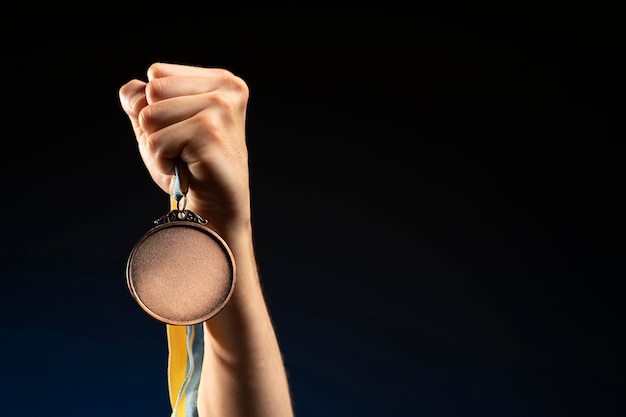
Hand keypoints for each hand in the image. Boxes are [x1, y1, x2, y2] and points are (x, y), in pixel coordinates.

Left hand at [119, 62, 250, 234]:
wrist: (214, 206)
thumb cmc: (189, 166)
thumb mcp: (159, 125)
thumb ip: (140, 100)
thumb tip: (132, 93)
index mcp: (220, 80)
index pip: (157, 73)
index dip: (156, 106)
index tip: (182, 130)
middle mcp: (226, 88)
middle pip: (152, 91)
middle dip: (155, 125)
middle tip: (182, 147)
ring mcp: (220, 107)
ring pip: (151, 116)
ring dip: (158, 145)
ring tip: (183, 158)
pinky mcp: (210, 131)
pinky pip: (156, 140)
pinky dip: (162, 161)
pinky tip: (184, 169)